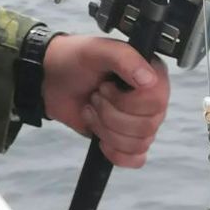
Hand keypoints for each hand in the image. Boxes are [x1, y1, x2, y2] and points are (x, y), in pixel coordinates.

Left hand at [42, 35, 169, 168]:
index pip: (157, 101)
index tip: (106, 87)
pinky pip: (135, 159)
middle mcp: (152, 101)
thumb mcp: (97, 50)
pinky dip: (115, 152)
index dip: (128, 101)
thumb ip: (125, 58)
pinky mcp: (130, 142)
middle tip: (96, 97)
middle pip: (147, 126)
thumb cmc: (74, 61)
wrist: (52, 82)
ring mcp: (142, 123)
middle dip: (111, 115)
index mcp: (152, 74)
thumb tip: (150, 81)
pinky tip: (100, 138)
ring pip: (138, 144)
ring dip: (107, 130)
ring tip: (93, 110)